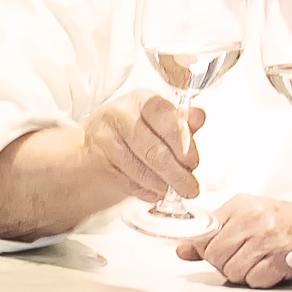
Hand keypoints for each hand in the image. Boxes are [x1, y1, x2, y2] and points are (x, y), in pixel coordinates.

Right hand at [81, 89, 206, 202]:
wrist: (91, 149)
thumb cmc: (130, 134)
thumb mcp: (157, 123)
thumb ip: (181, 122)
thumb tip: (199, 117)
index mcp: (142, 100)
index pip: (168, 120)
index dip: (184, 145)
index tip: (193, 164)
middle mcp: (121, 115)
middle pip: (155, 151)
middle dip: (177, 174)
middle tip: (190, 188)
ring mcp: (105, 138)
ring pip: (142, 171)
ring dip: (162, 186)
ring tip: (172, 191)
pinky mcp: (95, 161)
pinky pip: (128, 183)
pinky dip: (146, 191)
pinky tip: (153, 190)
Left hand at [175, 194, 291, 287]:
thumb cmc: (288, 222)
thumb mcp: (250, 217)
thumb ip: (216, 233)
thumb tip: (184, 249)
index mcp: (242, 205)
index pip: (204, 233)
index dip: (206, 248)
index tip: (217, 250)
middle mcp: (253, 219)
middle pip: (213, 255)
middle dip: (224, 263)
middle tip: (244, 257)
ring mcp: (267, 240)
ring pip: (231, 271)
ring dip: (243, 273)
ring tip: (259, 261)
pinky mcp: (280, 260)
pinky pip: (253, 280)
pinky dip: (260, 279)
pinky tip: (271, 267)